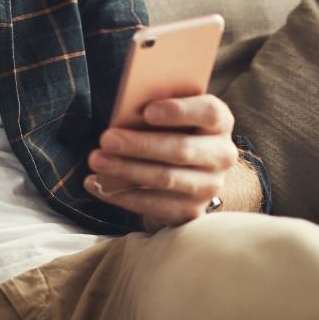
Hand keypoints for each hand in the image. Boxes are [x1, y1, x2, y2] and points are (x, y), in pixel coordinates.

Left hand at [85, 94, 237, 227]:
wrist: (184, 171)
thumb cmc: (167, 130)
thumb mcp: (165, 113)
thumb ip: (153, 108)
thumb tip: (125, 113)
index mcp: (219, 122)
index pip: (208, 112)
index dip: (179, 111)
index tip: (148, 111)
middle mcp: (222, 155)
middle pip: (182, 149)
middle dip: (140, 145)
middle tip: (106, 139)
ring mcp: (210, 186)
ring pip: (166, 179)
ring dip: (126, 170)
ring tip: (96, 160)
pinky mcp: (191, 211)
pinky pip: (155, 205)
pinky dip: (121, 195)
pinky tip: (96, 184)